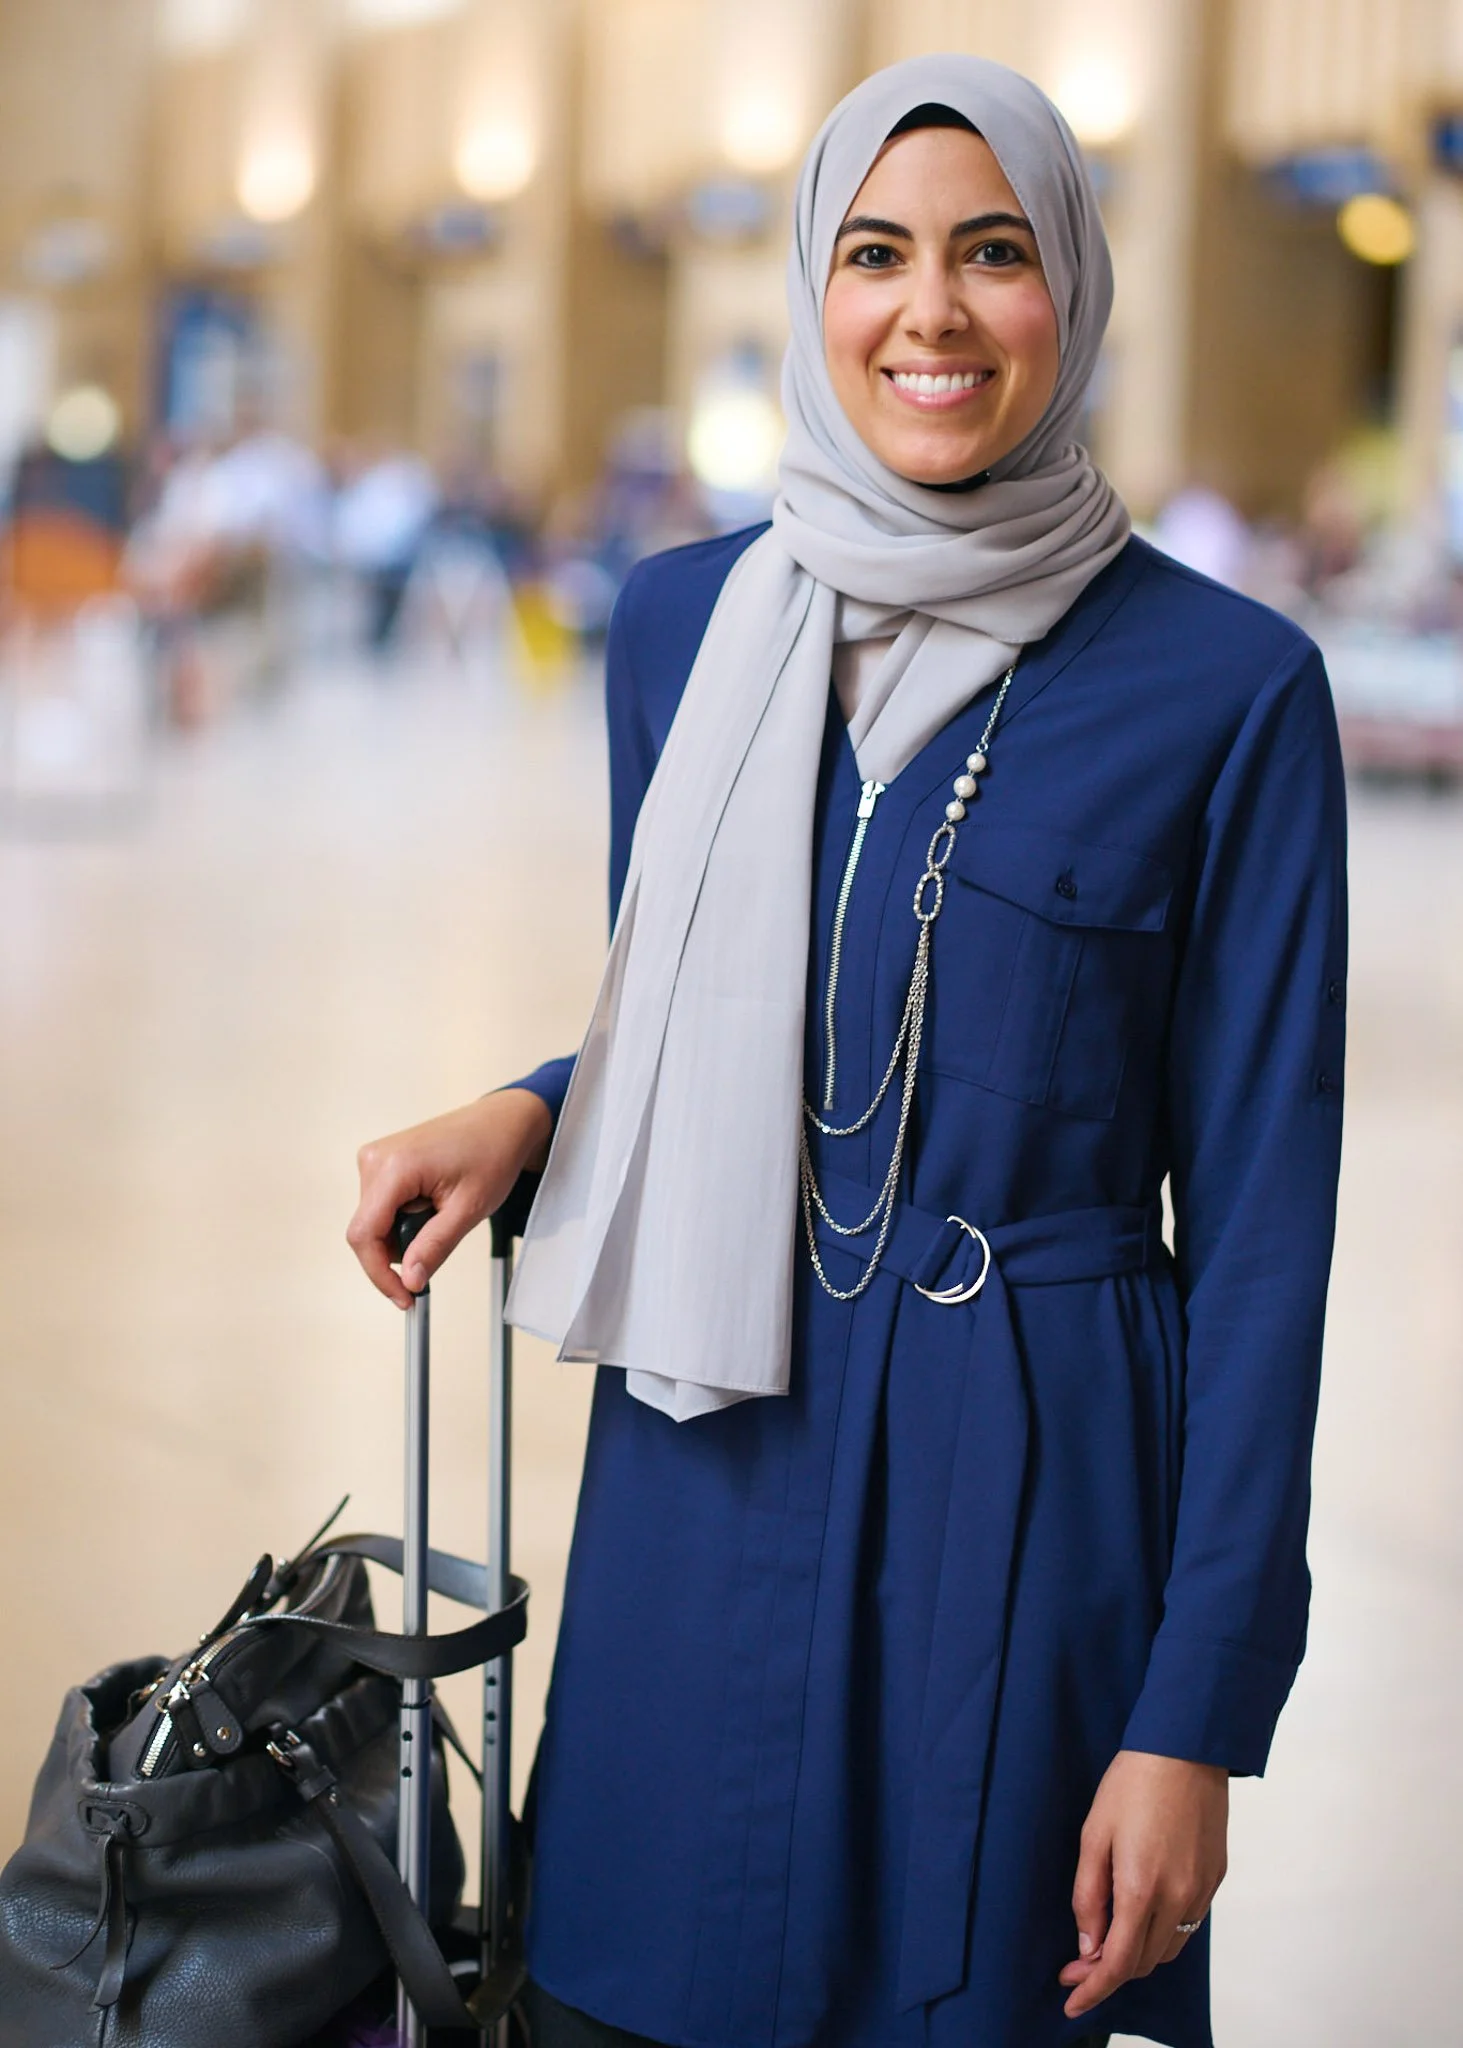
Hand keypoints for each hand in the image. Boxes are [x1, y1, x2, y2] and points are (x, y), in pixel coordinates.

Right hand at [347, 1089, 551, 1307]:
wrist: (501, 1123)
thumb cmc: (492, 1155)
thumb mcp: (468, 1209)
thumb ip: (434, 1246)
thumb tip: (409, 1280)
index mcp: (393, 1167)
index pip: (364, 1234)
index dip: (380, 1273)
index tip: (405, 1296)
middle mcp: (374, 1159)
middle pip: (367, 1231)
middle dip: (398, 1252)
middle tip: (435, 1254)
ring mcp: (375, 1158)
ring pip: (374, 1221)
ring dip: (403, 1235)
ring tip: (442, 1217)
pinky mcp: (382, 1162)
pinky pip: (381, 1206)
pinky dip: (403, 1220)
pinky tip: (431, 1207)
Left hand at [1059, 1749, 1227, 2021]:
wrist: (1185, 1749)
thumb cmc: (1132, 1784)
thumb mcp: (1094, 1834)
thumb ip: (1089, 1895)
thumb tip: (1088, 1944)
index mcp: (1142, 1889)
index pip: (1119, 1963)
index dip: (1094, 1989)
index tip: (1072, 2001)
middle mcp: (1178, 1899)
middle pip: (1144, 1962)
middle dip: (1109, 1972)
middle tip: (1077, 1965)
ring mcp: (1201, 1891)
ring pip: (1168, 1949)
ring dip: (1138, 1956)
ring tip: (1107, 1942)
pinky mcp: (1215, 1879)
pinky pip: (1187, 1924)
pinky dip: (1162, 1934)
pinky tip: (1141, 1916)